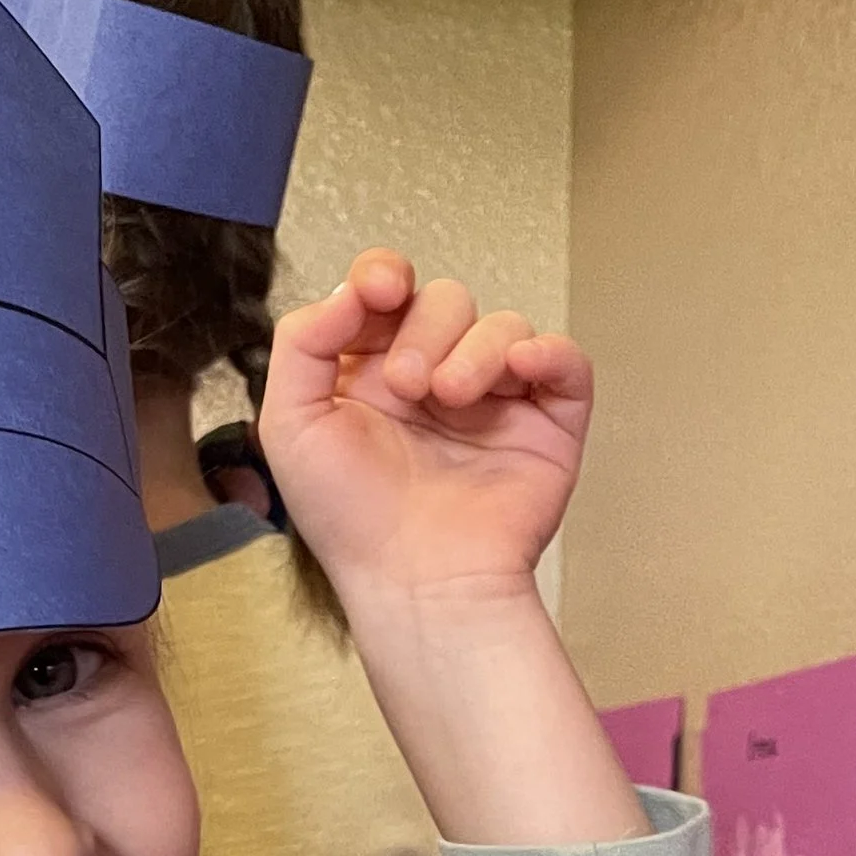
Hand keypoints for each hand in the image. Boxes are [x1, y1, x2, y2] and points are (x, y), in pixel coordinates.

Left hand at [258, 251, 589, 614]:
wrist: (416, 581)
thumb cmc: (352, 520)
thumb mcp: (291, 423)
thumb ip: (303, 342)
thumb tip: (351, 289)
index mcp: (375, 372)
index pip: (388, 291)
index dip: (385, 274)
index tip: (381, 290)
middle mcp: (437, 378)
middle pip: (446, 301)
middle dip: (425, 331)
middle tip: (410, 388)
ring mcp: (497, 401)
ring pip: (502, 325)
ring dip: (476, 350)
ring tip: (452, 400)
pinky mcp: (547, 424)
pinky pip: (564, 360)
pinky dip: (548, 352)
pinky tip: (520, 370)